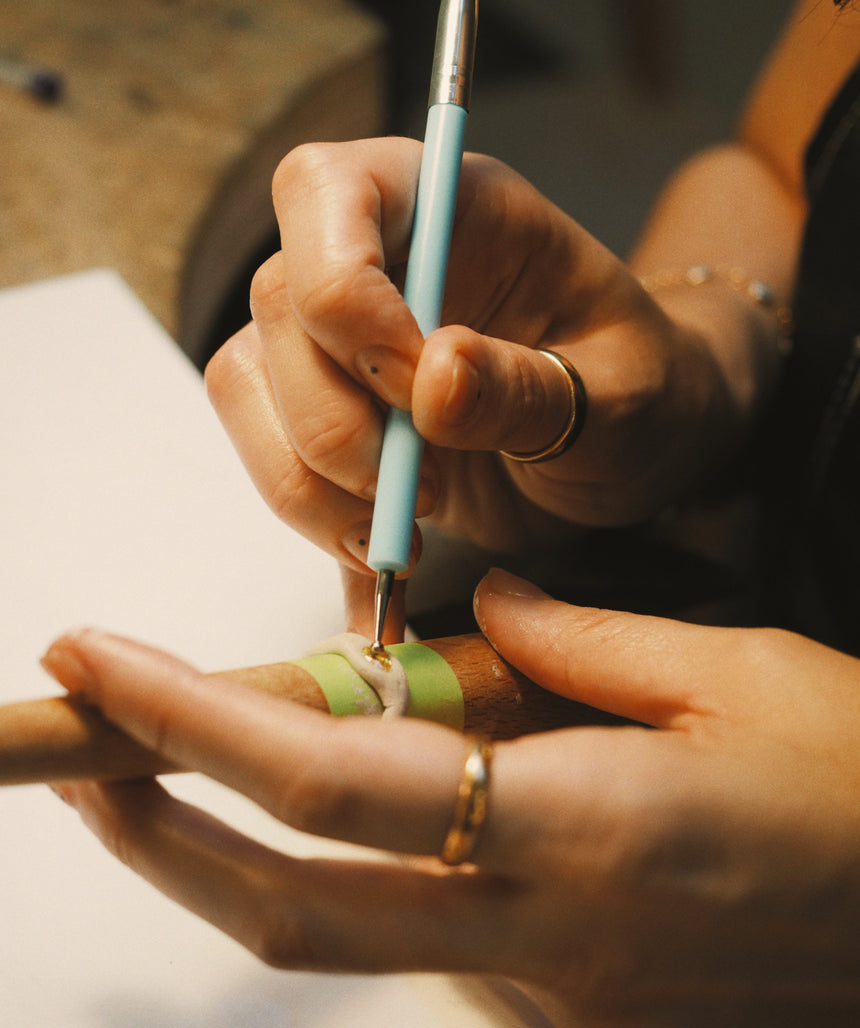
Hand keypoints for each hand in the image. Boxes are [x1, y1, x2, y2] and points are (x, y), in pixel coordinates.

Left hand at [43, 569, 859, 1027]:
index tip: (100, 666)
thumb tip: (482, 624)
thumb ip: (582, 646)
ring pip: (377, 940)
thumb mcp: (739, 670)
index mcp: (588, 826)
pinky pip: (481, 954)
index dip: (190, 723)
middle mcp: (558, 942)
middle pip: (296, 914)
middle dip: (165, 836)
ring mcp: (577, 1013)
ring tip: (248, 771)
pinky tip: (484, 828)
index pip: (331, 779)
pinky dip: (441, 881)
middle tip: (87, 765)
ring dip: (285, 859)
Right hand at [206, 139, 731, 633]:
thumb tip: (432, 379)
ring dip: (310, 477)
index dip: (343, 290)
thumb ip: (532, 387)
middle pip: (276, 302)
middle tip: (424, 491)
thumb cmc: (641, 397)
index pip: (330, 189)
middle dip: (335, 417)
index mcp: (456, 208)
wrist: (627, 452)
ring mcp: (339, 337)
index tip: (415, 390)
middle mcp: (379, 258)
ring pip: (247, 383)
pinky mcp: (325, 411)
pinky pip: (266, 451)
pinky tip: (380, 546)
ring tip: (403, 529)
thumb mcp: (624, 396)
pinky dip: (310, 512)